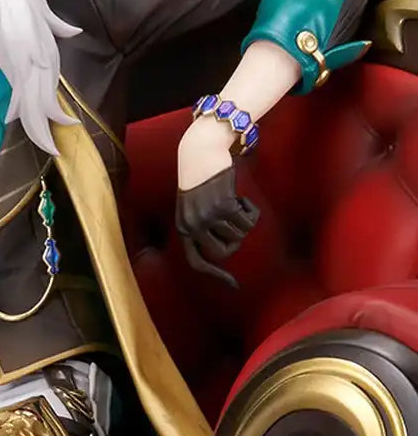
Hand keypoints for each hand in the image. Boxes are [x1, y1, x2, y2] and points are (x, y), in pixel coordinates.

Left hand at [175, 164, 258, 288]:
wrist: (200, 150)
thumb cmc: (199, 178)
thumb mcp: (194, 205)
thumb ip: (202, 226)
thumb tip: (222, 251)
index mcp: (184, 227)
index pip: (196, 261)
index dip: (214, 274)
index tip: (233, 284)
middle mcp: (192, 226)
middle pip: (224, 252)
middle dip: (235, 240)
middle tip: (237, 222)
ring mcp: (207, 217)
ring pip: (239, 235)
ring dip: (243, 220)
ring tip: (235, 203)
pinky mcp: (223, 206)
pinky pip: (247, 221)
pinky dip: (250, 210)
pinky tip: (241, 197)